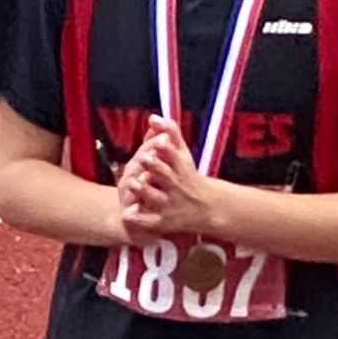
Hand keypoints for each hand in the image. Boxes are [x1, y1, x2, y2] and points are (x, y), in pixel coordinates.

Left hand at [120, 115, 222, 235]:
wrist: (208, 209)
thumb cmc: (189, 176)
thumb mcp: (184, 154)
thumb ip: (170, 132)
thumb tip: (152, 116)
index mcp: (181, 168)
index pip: (175, 156)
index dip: (167, 149)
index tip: (159, 141)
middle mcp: (175, 186)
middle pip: (164, 175)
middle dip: (154, 166)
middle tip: (143, 158)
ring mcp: (169, 204)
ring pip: (155, 197)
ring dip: (143, 190)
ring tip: (132, 182)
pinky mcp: (163, 221)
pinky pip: (149, 221)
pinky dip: (139, 219)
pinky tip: (128, 213)